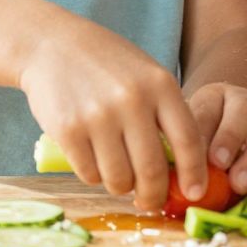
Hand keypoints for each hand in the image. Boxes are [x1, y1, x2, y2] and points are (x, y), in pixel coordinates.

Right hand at [18, 11, 206, 213]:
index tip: (194, 194)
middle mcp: (132, 100)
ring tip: (118, 176)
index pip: (188, 141)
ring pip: (119, 179)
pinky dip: (95, 177)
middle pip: (152, 170)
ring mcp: (98, 116)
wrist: (52, 45)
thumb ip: (166, 115)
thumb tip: (183, 170)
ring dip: (121, 187)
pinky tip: (94, 160)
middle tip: (151, 202)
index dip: (194, 175)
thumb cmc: (108, 65)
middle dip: (154, 196)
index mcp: (160, 85)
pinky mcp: (68, 130)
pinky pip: (89, 174)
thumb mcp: (147, 76)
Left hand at [187, 83, 246, 194]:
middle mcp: (246, 104)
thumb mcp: (187, 139)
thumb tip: (179, 176)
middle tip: (220, 164)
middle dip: (231, 138)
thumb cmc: (200, 145)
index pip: (209, 107)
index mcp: (215, 97)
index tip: (205, 156)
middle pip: (243, 112)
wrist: (228, 144)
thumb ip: (184, 152)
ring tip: (239, 185)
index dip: (203, 130)